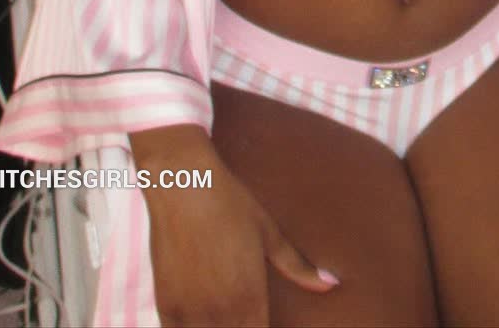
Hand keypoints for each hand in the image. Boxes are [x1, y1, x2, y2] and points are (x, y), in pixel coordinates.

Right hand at [135, 132, 336, 326]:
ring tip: (226, 318)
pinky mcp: (166, 305)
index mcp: (250, 299)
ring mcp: (190, 311)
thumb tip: (332, 283)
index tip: (265, 323)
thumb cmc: (230, 204)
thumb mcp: (269, 233)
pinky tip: (200, 320)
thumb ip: (298, 266)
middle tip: (246, 317)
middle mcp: (220, 312)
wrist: (185, 184)